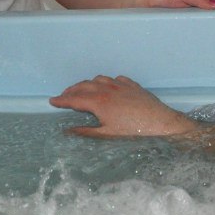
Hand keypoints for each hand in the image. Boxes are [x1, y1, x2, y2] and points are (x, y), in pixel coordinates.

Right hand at [49, 75, 199, 137]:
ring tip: (82, 90)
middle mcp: (108, 89)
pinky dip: (106, 81)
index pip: (74, 99)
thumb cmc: (134, 132)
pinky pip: (115, 79)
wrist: (161, 124)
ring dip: (88, 84)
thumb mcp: (107, 135)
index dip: (62, 100)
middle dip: (72, 90)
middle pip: (84, 86)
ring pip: (99, 79)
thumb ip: (86, 132)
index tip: (52, 101)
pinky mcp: (133, 85)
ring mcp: (121, 85)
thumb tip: (68, 131)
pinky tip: (107, 86)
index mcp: (99, 101)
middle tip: (63, 96)